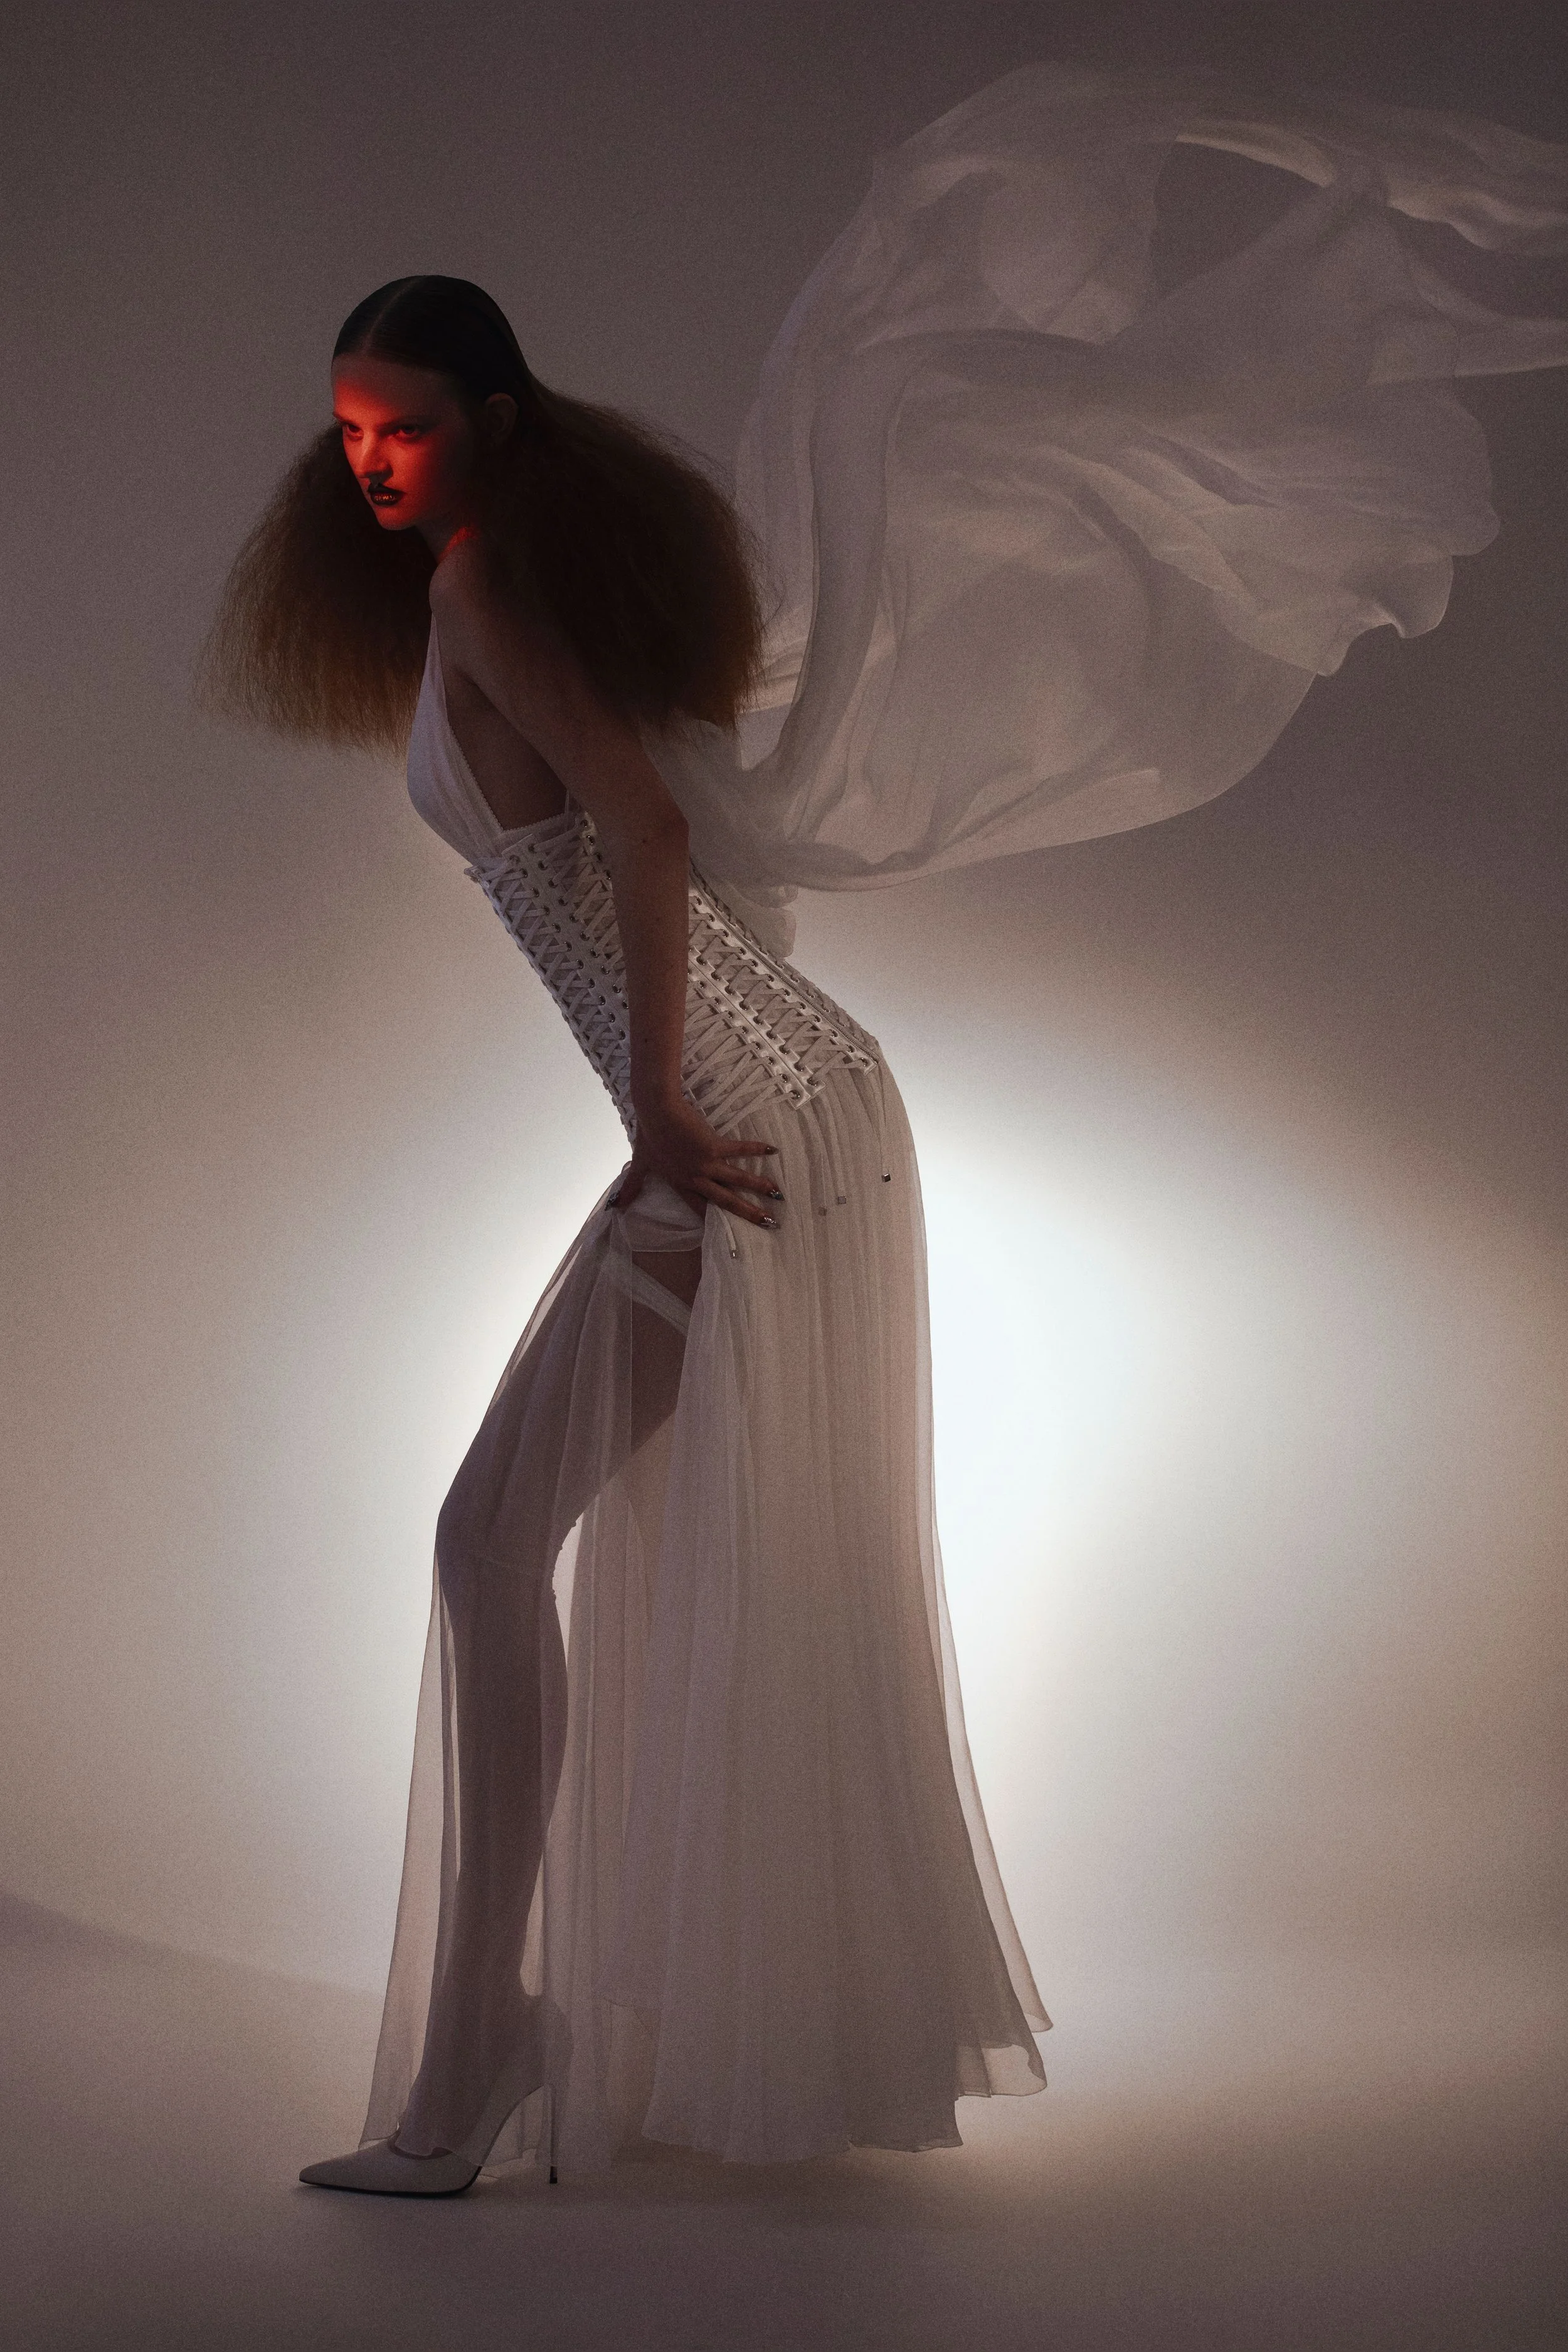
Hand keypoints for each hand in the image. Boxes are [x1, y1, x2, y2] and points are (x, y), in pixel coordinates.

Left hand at [613, 1097, 782, 1228]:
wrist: (656, 1110)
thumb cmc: (647, 1134)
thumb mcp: (640, 1164)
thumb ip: (631, 1186)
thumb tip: (615, 1207)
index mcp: (680, 1183)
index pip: (699, 1208)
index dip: (713, 1222)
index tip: (730, 1235)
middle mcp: (694, 1178)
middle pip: (724, 1201)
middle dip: (747, 1213)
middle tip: (767, 1223)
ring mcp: (705, 1163)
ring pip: (736, 1180)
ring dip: (758, 1187)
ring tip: (777, 1194)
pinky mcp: (712, 1145)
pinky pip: (738, 1150)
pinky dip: (755, 1149)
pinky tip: (773, 1150)